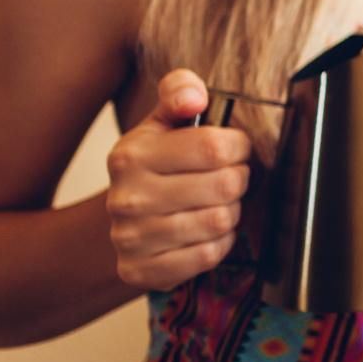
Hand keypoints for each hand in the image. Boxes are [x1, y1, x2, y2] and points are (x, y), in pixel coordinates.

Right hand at [105, 69, 251, 289]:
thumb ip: (179, 91)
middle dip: (238, 179)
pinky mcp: (140, 270)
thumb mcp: (164, 121)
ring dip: (230, 211)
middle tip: (228, 178)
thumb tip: (194, 97)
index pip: (215, 146)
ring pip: (220, 221)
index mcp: (132, 155)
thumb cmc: (157, 164)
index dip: (238, 147)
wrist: (124, 219)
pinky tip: (206, 230)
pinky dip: (219, 242)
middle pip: (225, 185)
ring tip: (216, 202)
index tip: (234, 149)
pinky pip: (208, 255)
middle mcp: (126, 198)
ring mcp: (130, 238)